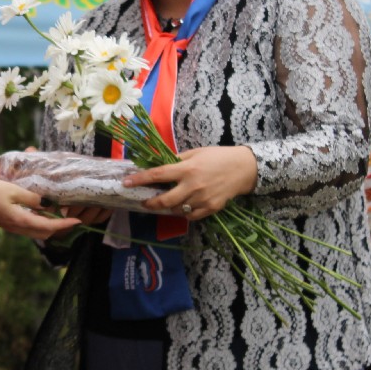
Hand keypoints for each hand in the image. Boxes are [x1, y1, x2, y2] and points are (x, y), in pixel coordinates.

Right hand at [0, 180, 79, 239]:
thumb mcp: (13, 190)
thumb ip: (32, 198)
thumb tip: (48, 203)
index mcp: (20, 220)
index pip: (48, 227)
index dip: (65, 225)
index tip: (78, 221)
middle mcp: (17, 227)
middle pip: (44, 233)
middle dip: (60, 228)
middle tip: (71, 218)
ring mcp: (11, 227)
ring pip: (36, 231)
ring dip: (49, 226)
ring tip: (59, 215)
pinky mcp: (6, 223)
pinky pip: (27, 227)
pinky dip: (38, 223)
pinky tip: (41, 213)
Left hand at [124, 145, 257, 218]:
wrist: (244, 168)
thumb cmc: (218, 157)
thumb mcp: (196, 153)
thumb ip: (177, 161)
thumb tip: (159, 166)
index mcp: (187, 168)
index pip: (158, 175)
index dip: (140, 180)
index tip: (126, 183)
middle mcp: (193, 185)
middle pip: (164, 200)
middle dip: (151, 203)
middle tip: (145, 201)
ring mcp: (202, 199)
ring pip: (177, 210)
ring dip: (168, 207)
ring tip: (168, 201)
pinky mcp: (211, 208)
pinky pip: (191, 216)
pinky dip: (184, 213)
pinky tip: (185, 205)